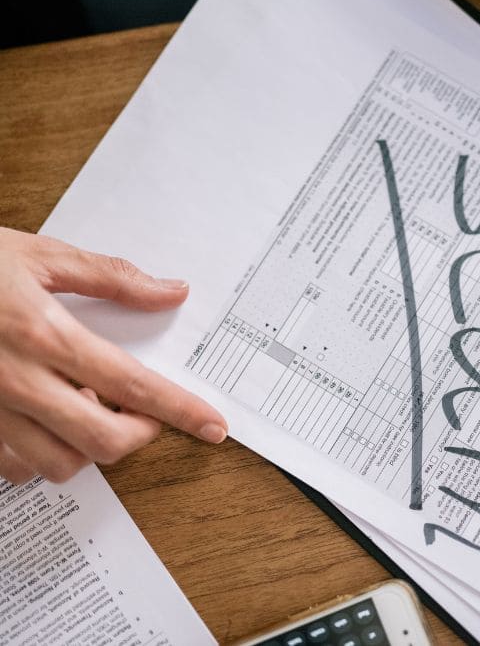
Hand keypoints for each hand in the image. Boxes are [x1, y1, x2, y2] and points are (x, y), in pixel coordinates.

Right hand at [0, 228, 226, 484]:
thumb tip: (171, 291)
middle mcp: (16, 382)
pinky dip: (41, 454)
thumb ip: (112, 277)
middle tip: (143, 414)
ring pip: (59, 466)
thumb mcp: (39, 257)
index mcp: (44, 334)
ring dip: (89, 447)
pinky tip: (44, 420)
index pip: (133, 385)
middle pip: (103, 441)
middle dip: (138, 435)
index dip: (182, 410)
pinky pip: (13, 468)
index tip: (214, 427)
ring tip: (87, 410)